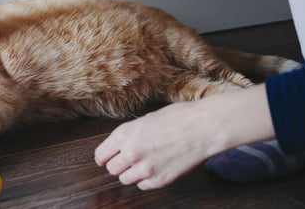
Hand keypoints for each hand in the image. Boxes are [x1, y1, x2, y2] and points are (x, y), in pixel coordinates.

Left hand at [94, 101, 219, 189]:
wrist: (203, 128)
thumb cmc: (178, 118)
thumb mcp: (145, 119)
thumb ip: (130, 134)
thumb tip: (122, 144)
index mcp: (124, 135)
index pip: (101, 155)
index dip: (103, 157)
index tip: (105, 158)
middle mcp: (131, 153)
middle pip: (111, 169)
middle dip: (117, 165)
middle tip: (125, 160)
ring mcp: (145, 169)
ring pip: (125, 180)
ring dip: (130, 173)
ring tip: (142, 164)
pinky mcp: (160, 180)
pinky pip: (143, 186)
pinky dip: (145, 180)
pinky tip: (154, 169)